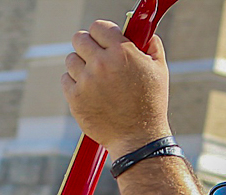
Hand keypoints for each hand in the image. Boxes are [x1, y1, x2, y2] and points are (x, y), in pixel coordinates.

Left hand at [61, 20, 171, 158]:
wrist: (137, 136)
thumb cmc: (150, 103)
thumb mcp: (159, 69)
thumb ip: (151, 45)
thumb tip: (145, 33)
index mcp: (121, 52)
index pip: (99, 26)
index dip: (101, 32)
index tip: (103, 39)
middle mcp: (100, 64)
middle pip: (79, 39)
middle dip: (88, 43)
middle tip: (94, 53)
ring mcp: (85, 81)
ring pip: (71, 59)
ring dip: (80, 63)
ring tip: (94, 74)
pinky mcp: (74, 98)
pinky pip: (65, 79)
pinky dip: (74, 81)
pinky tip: (87, 88)